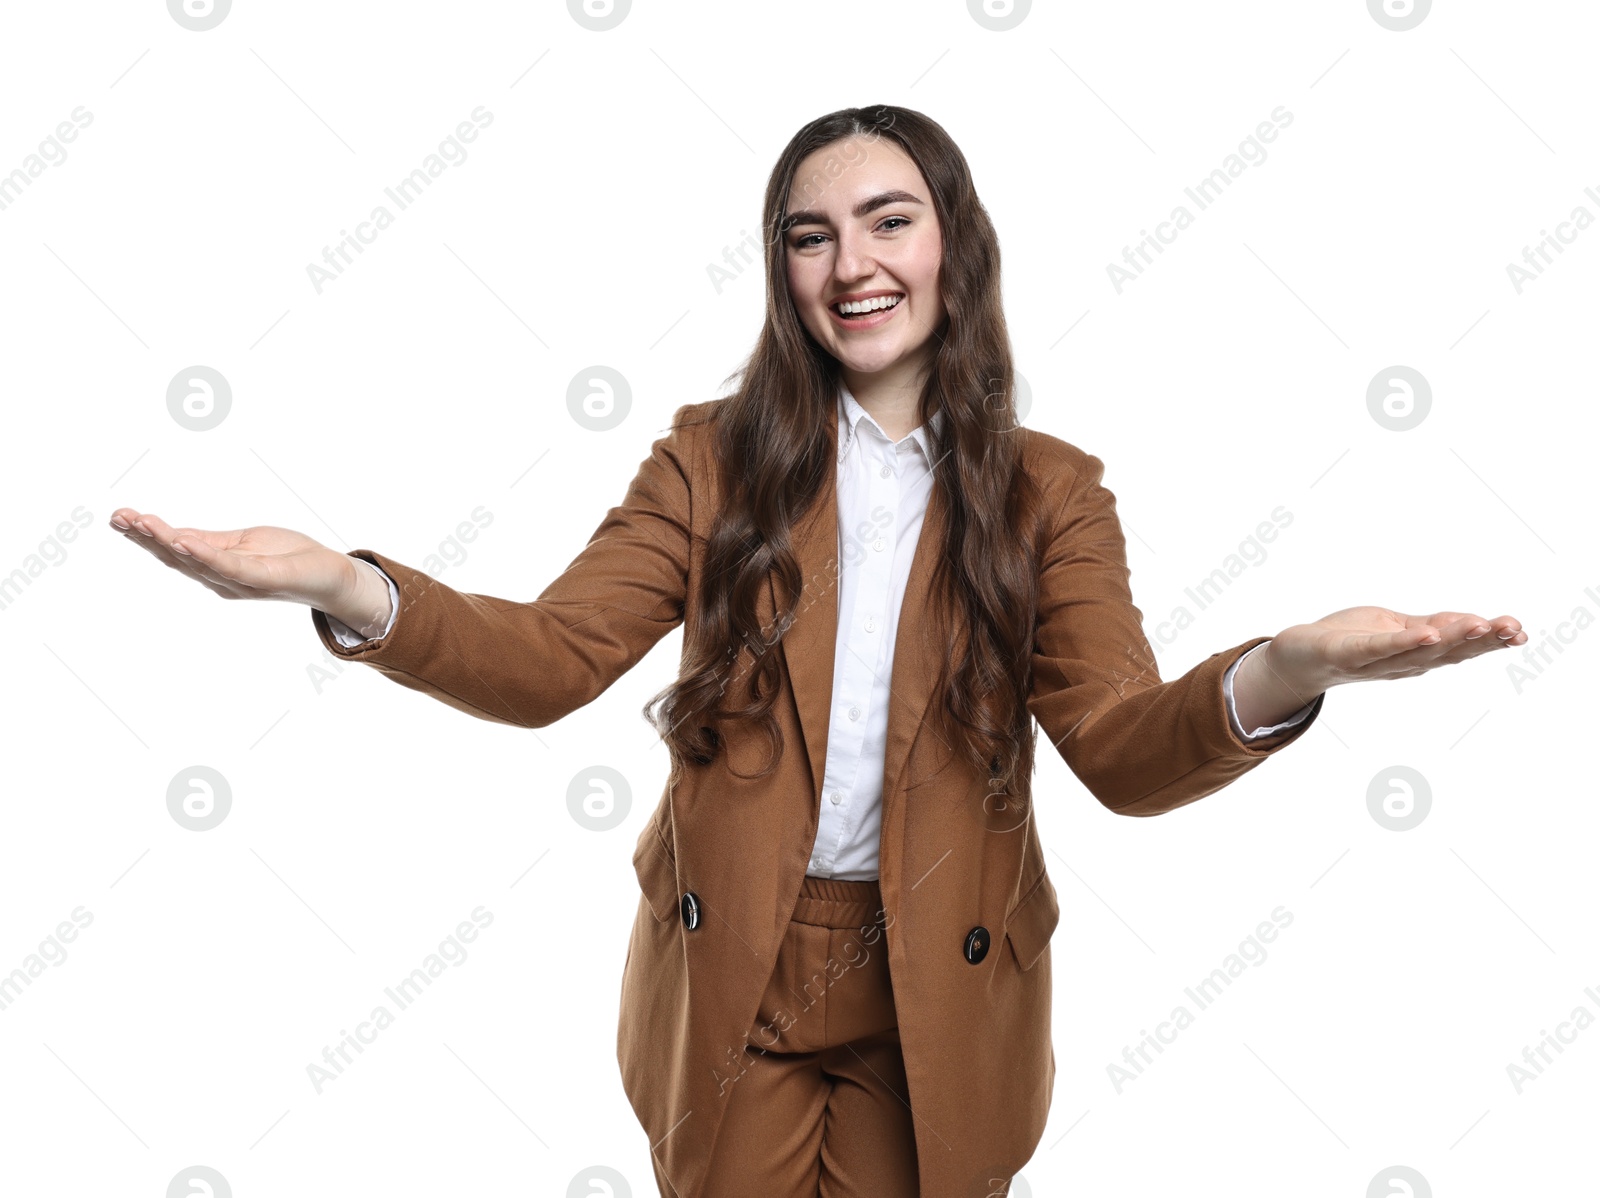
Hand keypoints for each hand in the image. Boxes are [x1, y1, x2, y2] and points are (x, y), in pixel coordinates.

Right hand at [109, 508, 357, 610]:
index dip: (146, 534)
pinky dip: (205, 554)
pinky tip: (184, 540)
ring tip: (143, 523)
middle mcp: (221, 579)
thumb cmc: (288, 556)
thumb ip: (209, 541)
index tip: (119, 516)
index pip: (175, 548)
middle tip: (119, 517)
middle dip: (146, 537)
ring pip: (196, 561)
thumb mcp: (242, 542)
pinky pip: (229, 566)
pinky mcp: (262, 579)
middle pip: (176, 557)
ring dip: (167, 541)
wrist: (329, 573)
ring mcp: (240, 581)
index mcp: (215, 566)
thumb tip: (172, 533)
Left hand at [1266, 607, 1527, 694]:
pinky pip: (1378, 649)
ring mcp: (1376, 661)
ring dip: (1451, 638)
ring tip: (1479, 625)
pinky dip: (1402, 642)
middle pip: (1448, 651)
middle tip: (1513, 629)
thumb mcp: (1397, 627)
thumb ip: (1431, 626)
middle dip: (1482, 640)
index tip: (1521, 631)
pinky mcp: (1347, 655)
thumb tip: (1473, 622)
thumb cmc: (1350, 639)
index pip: (1459, 644)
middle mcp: (1402, 663)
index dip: (1490, 639)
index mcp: (1417, 653)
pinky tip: (1425, 634)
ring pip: (1419, 650)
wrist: (1296, 655)